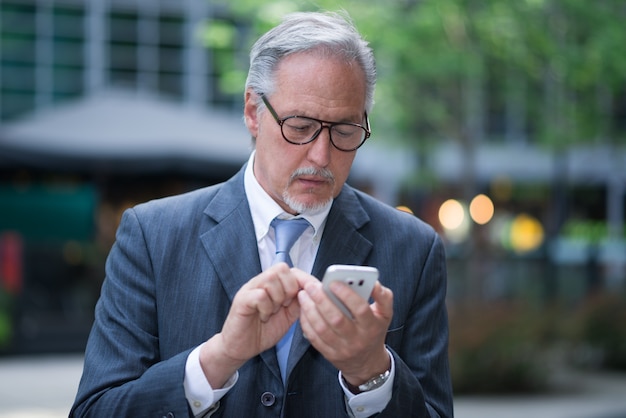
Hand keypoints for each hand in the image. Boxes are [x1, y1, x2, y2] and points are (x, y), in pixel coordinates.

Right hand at [199, 263, 300, 387]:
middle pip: (281, 268)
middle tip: (285, 305)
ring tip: (273, 312)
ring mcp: (249, 289)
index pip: (289, 269)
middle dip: (289, 288)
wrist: (240, 348)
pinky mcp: (241, 300)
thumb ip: (298, 303)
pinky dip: (266, 308)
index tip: (304, 297)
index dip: (300, 281)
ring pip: (271, 279)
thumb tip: (311, 292)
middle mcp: (259, 282)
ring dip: (277, 298)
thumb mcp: (287, 316)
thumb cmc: (262, 332)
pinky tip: (263, 317)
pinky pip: (260, 295)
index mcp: (271, 285)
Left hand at [296, 273, 392, 385]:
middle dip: (322, 299)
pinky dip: (306, 322)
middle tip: (311, 285)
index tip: (333, 282)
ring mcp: (342, 349)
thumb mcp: (385, 314)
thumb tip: (373, 283)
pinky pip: (314, 338)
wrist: (367, 362)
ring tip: (304, 294)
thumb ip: (382, 296)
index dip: (347, 294)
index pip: (360, 309)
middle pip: (337, 319)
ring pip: (322, 329)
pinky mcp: (329, 354)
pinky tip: (304, 309)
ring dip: (310, 310)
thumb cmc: (374, 331)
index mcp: (372, 326)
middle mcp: (357, 339)